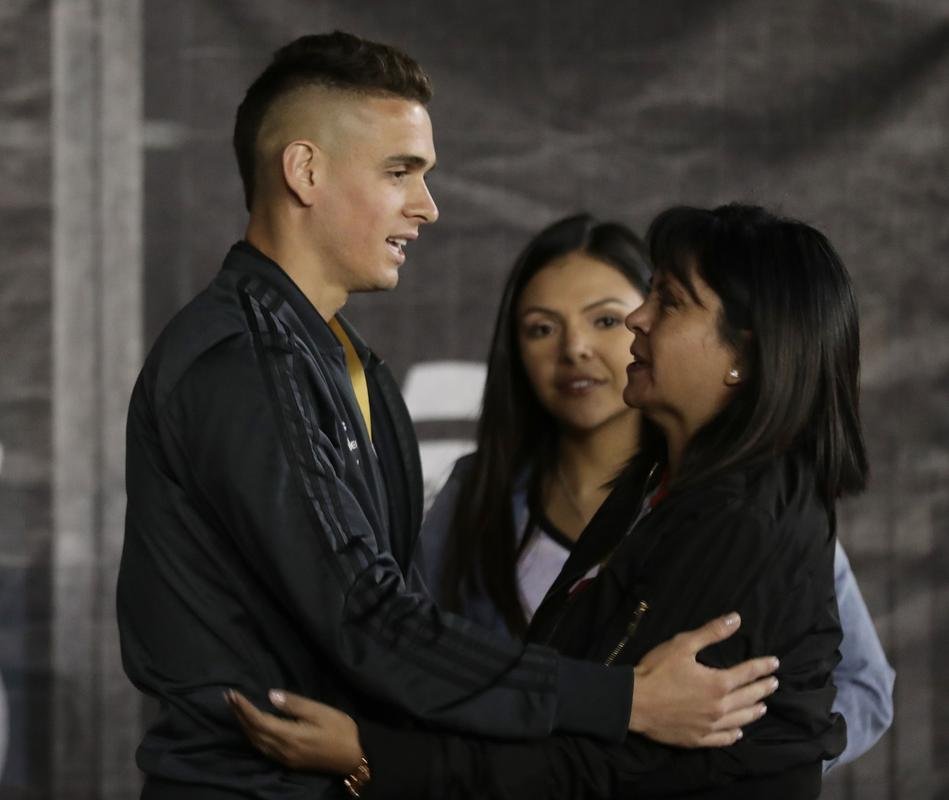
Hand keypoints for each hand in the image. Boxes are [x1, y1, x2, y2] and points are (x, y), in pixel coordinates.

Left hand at [227, 689, 363, 772]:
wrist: (353, 758)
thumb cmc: (340, 730)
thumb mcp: (321, 711)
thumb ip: (295, 704)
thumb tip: (271, 695)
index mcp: (290, 736)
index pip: (259, 721)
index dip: (243, 708)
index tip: (232, 694)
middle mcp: (282, 750)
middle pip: (253, 732)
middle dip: (239, 715)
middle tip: (228, 698)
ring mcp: (284, 758)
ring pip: (255, 742)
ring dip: (244, 725)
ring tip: (236, 709)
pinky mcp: (287, 762)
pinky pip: (262, 748)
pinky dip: (252, 736)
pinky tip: (251, 727)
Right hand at [628, 612, 779, 746]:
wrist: (635, 702)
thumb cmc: (657, 670)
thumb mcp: (683, 645)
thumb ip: (711, 632)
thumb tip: (736, 619)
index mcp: (718, 683)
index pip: (748, 673)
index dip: (762, 667)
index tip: (774, 664)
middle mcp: (720, 707)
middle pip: (748, 697)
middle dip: (763, 689)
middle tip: (773, 683)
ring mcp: (710, 726)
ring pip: (740, 719)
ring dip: (753, 711)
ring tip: (763, 707)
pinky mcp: (698, 739)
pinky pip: (723, 738)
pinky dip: (734, 734)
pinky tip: (739, 732)